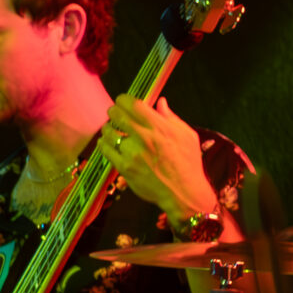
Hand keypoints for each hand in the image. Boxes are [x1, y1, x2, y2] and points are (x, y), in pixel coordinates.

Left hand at [103, 94, 215, 227]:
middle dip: (113, 111)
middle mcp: (145, 138)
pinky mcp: (124, 168)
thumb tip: (160, 102)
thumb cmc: (188, 163)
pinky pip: (106, 150)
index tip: (122, 101)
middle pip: (118, 115)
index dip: (124, 99)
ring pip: (109, 133)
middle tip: (114, 113)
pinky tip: (106, 142)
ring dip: (108, 128)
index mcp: (160, 127)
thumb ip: (171, 118)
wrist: (184, 192)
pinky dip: (103, 144)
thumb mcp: (187, 136)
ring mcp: (132, 153)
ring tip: (110, 129)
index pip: (134, 105)